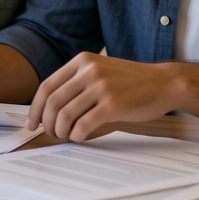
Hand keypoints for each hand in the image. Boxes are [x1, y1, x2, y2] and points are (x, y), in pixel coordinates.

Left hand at [27, 53, 185, 141]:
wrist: (165, 83)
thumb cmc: (132, 82)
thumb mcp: (101, 71)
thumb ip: (78, 83)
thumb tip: (51, 108)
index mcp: (82, 61)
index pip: (47, 86)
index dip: (36, 108)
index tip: (33, 122)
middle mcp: (89, 71)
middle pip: (53, 102)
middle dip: (47, 123)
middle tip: (51, 134)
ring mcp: (101, 87)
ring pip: (65, 115)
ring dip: (61, 132)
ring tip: (67, 137)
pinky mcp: (113, 104)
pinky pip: (83, 125)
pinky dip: (77, 135)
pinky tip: (81, 137)